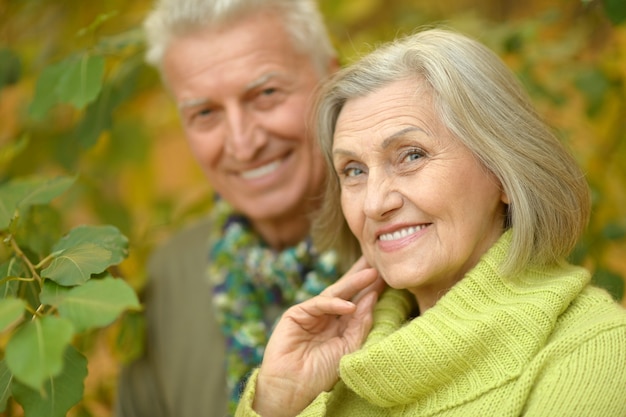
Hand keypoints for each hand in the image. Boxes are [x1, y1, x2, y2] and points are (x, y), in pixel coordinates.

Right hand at [252, 257, 385, 416]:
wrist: (294, 389)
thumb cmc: (321, 374)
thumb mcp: (349, 347)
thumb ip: (360, 323)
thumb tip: (372, 296)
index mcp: (339, 325)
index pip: (357, 301)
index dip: (371, 289)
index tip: (389, 277)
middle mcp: (325, 316)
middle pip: (346, 291)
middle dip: (361, 276)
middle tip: (377, 261)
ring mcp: (310, 314)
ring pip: (334, 294)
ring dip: (353, 283)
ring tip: (372, 274)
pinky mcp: (296, 314)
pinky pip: (318, 304)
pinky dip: (334, 304)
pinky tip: (350, 305)